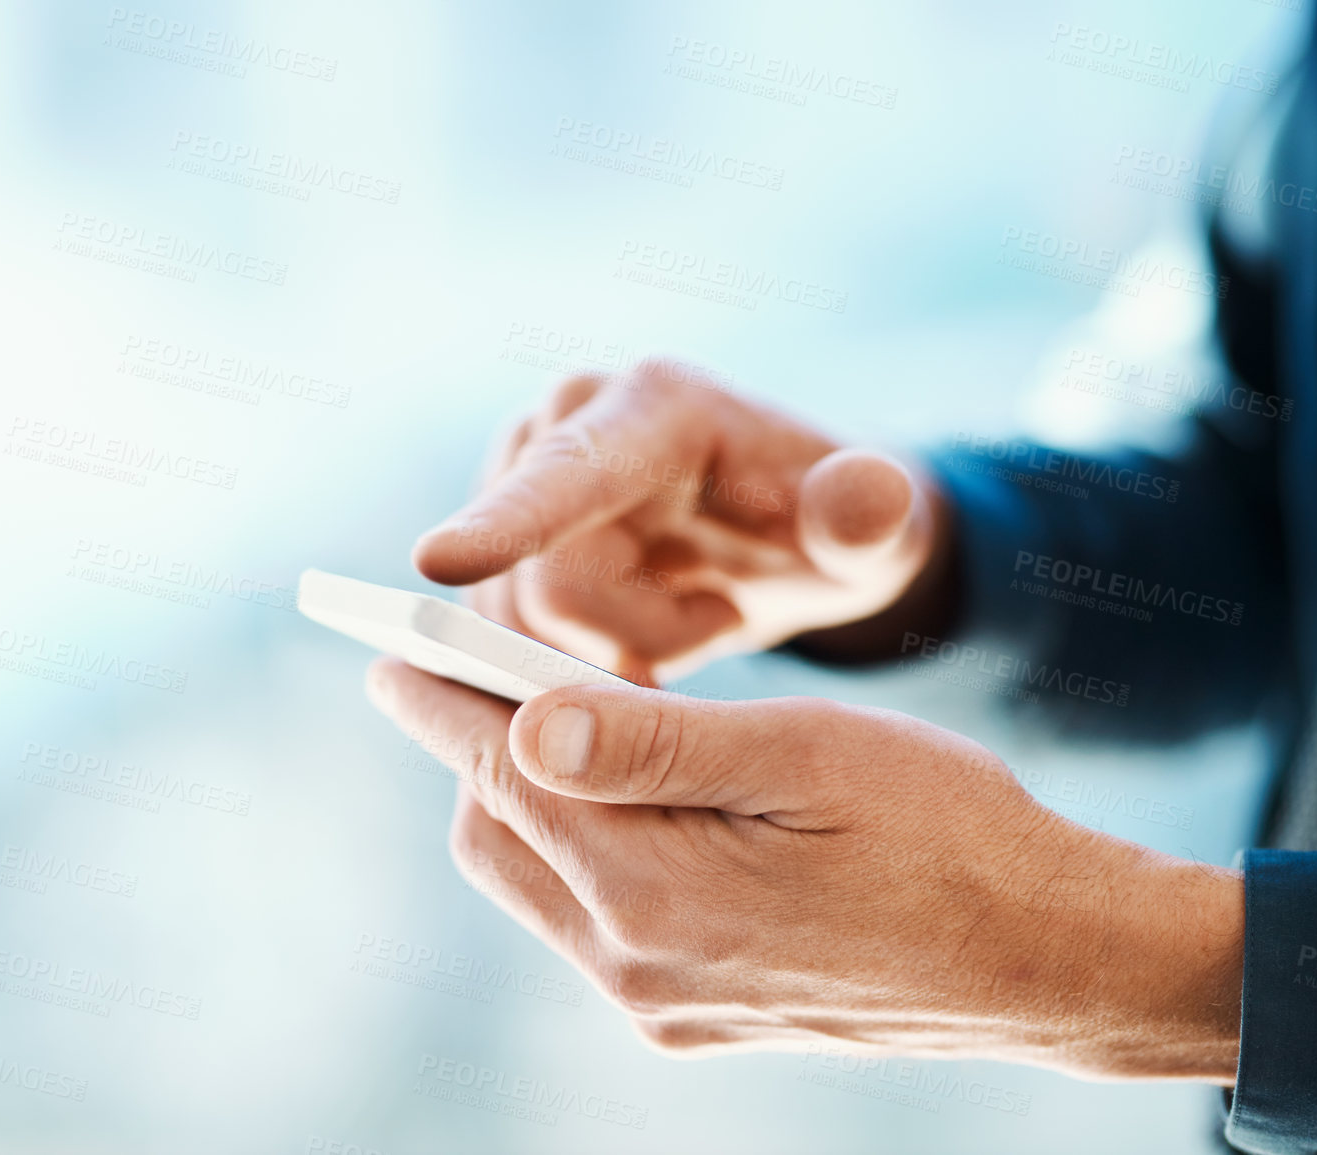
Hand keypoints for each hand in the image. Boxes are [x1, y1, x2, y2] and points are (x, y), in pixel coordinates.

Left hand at [366, 657, 1243, 1080]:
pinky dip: (583, 852)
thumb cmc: (946, 830)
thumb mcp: (806, 756)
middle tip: (481, 671)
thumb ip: (657, 742)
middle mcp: (638, 965)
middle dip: (476, 748)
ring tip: (565, 725)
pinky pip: (593, 925)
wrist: (1047, 958)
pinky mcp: (695, 1017)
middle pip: (499, 836)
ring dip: (532, 801)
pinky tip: (633, 802)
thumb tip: (524, 720)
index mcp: (656, 890)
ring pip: (539, 882)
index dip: (441, 699)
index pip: (502, 774)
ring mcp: (663, 1003)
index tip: (392, 647)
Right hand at [411, 363, 954, 683]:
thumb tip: (858, 497)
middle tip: (718, 619)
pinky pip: (504, 632)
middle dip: (629, 641)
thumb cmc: (841, 527)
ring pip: (515, 623)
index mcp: (655, 407)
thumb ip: (872, 511)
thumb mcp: (881, 527)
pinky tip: (642, 644)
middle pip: (540, 587)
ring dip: (605, 655)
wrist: (796, 536)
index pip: (568, 473)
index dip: (503, 520)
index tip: (435, 560)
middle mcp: (565, 422)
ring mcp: (519, 477)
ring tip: (691, 616)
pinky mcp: (500, 535)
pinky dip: (574, 663)